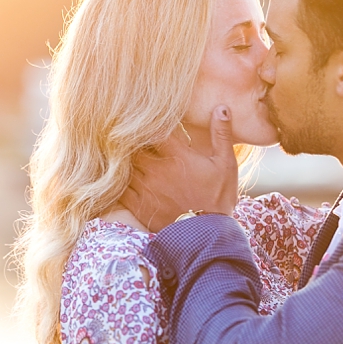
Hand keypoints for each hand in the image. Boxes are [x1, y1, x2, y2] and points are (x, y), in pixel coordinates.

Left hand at [122, 106, 238, 232]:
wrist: (206, 235)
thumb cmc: (218, 199)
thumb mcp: (225, 164)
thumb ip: (221, 134)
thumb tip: (221, 108)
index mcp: (177, 154)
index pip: (154, 128)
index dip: (148, 121)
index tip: (146, 117)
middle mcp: (156, 168)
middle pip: (133, 144)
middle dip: (132, 139)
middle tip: (130, 135)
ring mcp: (144, 186)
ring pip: (123, 164)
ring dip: (123, 159)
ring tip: (121, 153)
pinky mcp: (136, 204)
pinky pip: (119, 187)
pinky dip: (117, 180)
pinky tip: (118, 177)